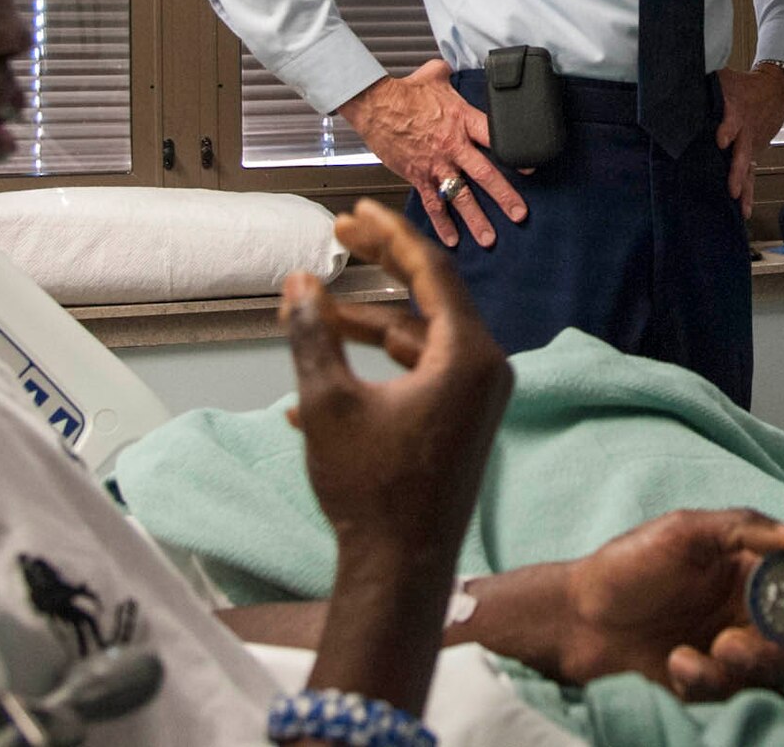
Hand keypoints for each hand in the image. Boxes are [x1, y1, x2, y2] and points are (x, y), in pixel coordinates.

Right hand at [281, 200, 512, 569]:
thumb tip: (300, 282)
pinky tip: (311, 391)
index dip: (389, 234)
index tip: (354, 211)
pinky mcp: (459, 422)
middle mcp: (483, 369)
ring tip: (311, 313)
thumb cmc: (370, 490)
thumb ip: (313, 334)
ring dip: (364, 325)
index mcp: (468, 355)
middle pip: (428, 296)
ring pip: (417, 339)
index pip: (432, 271)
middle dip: (379, 266)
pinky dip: (372, 372)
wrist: (400, 572)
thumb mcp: (330, 403)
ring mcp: (474, 398)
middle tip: (339, 236)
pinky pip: (417, 376)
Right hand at [335, 60, 526, 247]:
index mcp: (463, 120)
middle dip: (505, 197)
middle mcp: (453, 146)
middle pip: (485, 175)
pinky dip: (442, 223)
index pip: (497, 139)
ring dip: (476, 219)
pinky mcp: (417, 176)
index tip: (530, 170)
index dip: (516, 155)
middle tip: (520, 215)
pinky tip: (452, 240)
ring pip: (460, 196)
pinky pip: (433, 204)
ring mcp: (435, 164)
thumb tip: (450, 68)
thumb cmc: (404, 91)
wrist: (374, 105)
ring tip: (490, 238)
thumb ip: (448, 75)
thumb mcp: (433, 75)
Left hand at [554, 509, 783, 701]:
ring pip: (775, 681)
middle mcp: (751, 617)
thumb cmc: (627, 566)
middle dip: (778, 656)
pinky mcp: (710, 688)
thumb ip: (745, 528)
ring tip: (699, 655)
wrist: (575, 618)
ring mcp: (733, 656)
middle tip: (732, 646)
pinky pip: (733, 698)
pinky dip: (707, 683)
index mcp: (754, 574)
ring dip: (746, 673)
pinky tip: (675, 663)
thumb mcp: (683, 531)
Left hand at [714, 66, 783, 215]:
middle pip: (742, 152)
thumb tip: (672, 82)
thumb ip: (703, 84)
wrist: (776, 89)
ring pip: (748, 168)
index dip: (727, 129)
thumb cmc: (742, 84)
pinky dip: (748, 192)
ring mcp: (751, 144)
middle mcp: (745, 130)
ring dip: (743, 188)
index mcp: (736, 110)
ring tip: (740, 207)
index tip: (721, 140)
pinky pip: (751, 174)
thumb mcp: (723, 78)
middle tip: (730, 187)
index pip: (732, 119)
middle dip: (736, 171)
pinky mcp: (754, 152)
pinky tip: (744, 211)